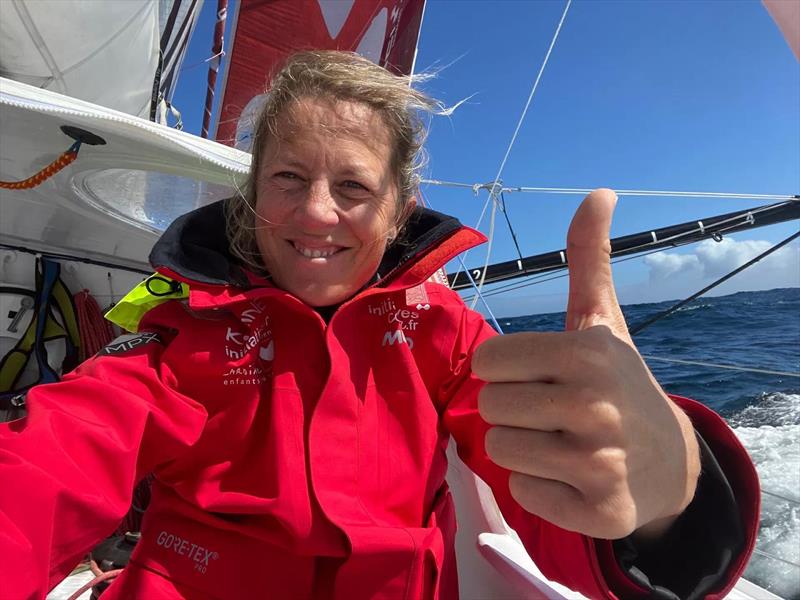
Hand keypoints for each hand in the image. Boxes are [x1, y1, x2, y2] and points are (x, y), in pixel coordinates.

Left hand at [473, 189, 699, 539]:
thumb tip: (600, 191)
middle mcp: (595, 406)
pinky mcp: (600, 511)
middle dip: (513, 408)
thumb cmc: (619, 381)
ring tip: (560, 442)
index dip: (505, 369)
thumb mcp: (603, 320)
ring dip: (522, 446)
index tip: (537, 374)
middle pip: (490, 406)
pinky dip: (540, 486)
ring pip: (500, 449)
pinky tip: (572, 477)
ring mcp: (600, 463)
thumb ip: (589, 258)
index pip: (487, 362)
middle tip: (552, 411)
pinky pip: (524, 492)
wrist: (669, 461)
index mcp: (585, 353)